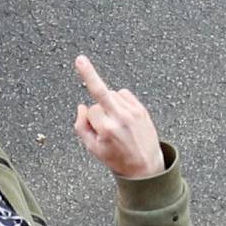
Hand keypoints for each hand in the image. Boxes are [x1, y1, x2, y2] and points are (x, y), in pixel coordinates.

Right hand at [73, 55, 168, 179]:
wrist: (146, 166)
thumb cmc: (117, 158)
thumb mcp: (93, 149)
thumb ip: (81, 127)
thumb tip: (81, 106)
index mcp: (107, 129)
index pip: (90, 110)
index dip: (90, 119)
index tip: (87, 117)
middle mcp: (121, 117)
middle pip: (101, 91)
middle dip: (89, 74)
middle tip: (80, 59)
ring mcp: (133, 112)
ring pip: (112, 94)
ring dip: (109, 102)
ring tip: (116, 121)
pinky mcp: (142, 109)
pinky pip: (124, 94)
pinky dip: (119, 100)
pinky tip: (122, 115)